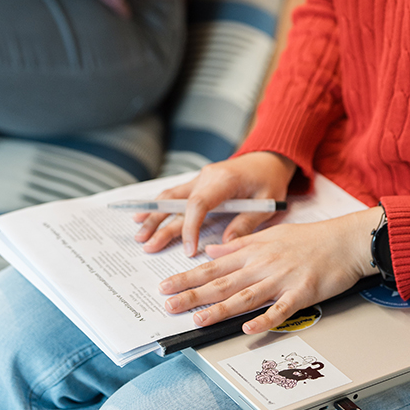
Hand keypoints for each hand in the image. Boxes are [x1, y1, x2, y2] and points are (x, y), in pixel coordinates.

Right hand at [134, 151, 295, 256]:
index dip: (190, 228)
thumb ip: (246, 223)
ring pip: (172, 197)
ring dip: (154, 215)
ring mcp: (201, 178)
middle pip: (178, 201)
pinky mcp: (199, 182)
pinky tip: (143, 215)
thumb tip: (225, 245)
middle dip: (160, 224)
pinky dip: (160, 205)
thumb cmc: (269, 180)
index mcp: (225, 180)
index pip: (199, 204)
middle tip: (147, 245)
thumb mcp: (267, 203)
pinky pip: (176, 194)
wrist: (268, 158)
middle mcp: (208, 176)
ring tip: (140, 234)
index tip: (188, 250)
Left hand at [157, 207, 381, 332]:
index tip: (166, 286)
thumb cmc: (311, 239)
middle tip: (168, 305)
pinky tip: (248, 328)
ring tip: (197, 319)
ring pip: (245, 296)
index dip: (188, 277)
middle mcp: (263, 264)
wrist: (345, 239)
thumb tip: (211, 252)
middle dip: (193, 294)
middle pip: (223, 282)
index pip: (214, 266)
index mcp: (254, 251)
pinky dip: (264, 319)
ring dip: (219, 309)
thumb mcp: (270, 235)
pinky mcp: (302, 292)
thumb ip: (239, 245)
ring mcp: (282, 279)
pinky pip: (281, 309)